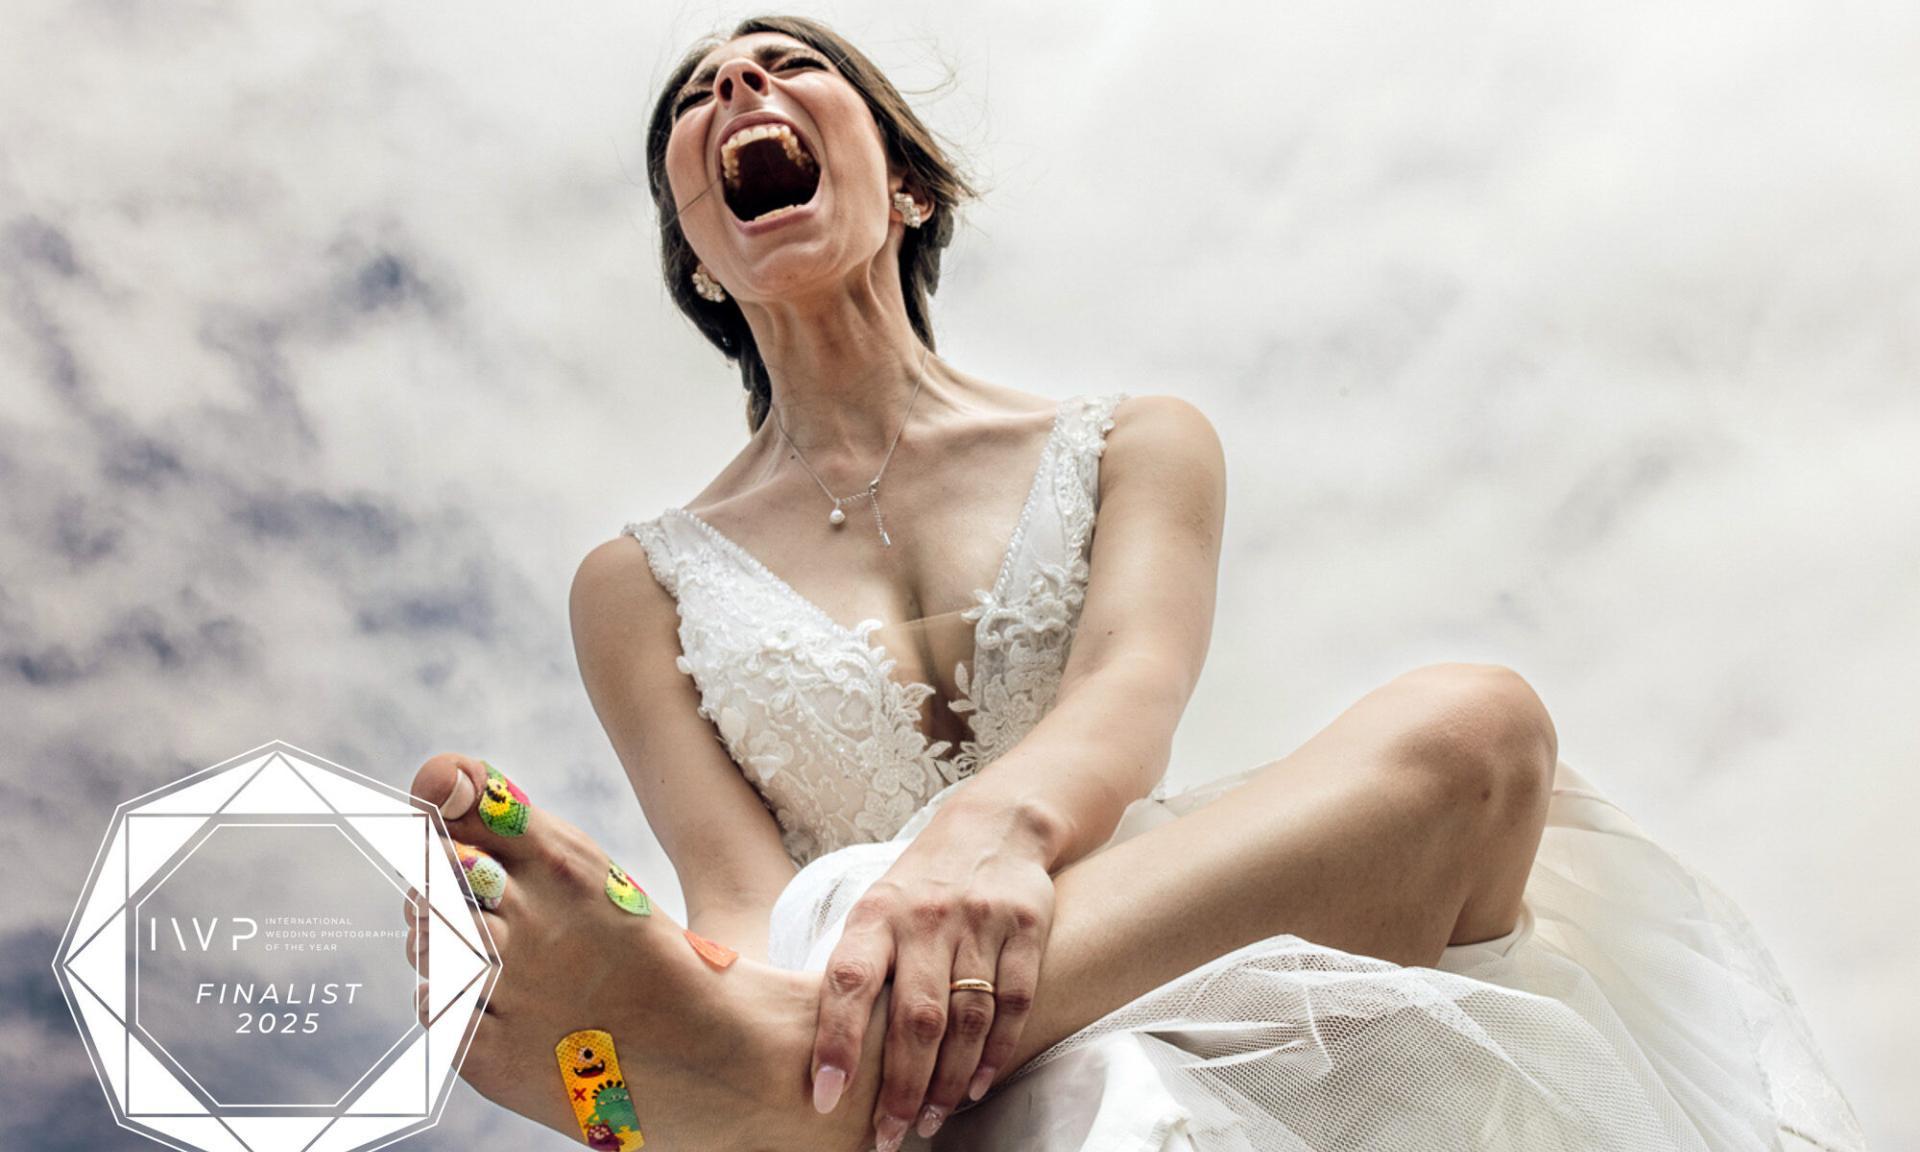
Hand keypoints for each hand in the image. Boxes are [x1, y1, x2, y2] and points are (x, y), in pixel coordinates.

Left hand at [808, 802, 1057, 1147]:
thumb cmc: (921, 886)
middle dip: (900, 1086)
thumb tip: (820, 1050)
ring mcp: (980, 921)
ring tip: (929, 1119)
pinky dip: (997, 1052)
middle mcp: (926, 917)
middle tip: (888, 1135)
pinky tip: (979, 1086)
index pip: (850, 981)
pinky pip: (1012, 1002)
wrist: (995, 826)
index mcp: (877, 915)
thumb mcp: (876, 910)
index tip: (825, 1096)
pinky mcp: (1026, 927)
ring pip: (966, 1018)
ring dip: (949, 1081)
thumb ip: (859, 968)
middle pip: (916, 1016)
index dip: (836, 1041)